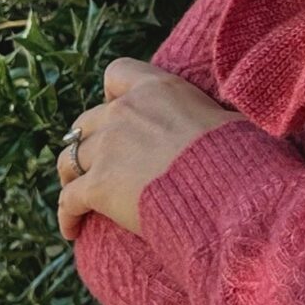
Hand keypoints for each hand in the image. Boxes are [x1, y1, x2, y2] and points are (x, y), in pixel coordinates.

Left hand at [56, 58, 249, 241]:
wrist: (226, 186)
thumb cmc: (237, 155)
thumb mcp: (225, 119)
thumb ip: (207, 116)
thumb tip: (228, 125)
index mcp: (157, 88)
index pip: (118, 72)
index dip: (114, 93)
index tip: (119, 109)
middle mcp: (124, 111)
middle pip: (87, 121)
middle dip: (89, 139)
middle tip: (96, 160)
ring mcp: (108, 147)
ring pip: (70, 158)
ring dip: (70, 174)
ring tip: (75, 191)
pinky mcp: (98, 185)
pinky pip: (69, 200)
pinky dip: (67, 215)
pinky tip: (71, 231)